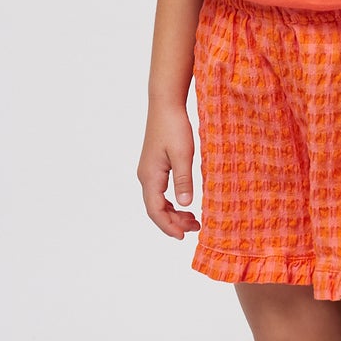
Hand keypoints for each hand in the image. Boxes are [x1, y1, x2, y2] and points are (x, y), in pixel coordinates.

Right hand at [137, 103, 200, 238]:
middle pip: (155, 209)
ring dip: (173, 213)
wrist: (165, 104)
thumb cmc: (174, 126)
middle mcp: (145, 176)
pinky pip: (159, 192)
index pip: (155, 211)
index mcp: (150, 176)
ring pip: (157, 201)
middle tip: (195, 227)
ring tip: (193, 219)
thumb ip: (184, 180)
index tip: (183, 236)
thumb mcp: (183, 154)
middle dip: (173, 222)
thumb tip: (185, 204)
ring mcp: (148, 171)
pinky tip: (185, 203)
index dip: (168, 226)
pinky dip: (171, 202)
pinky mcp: (154, 166)